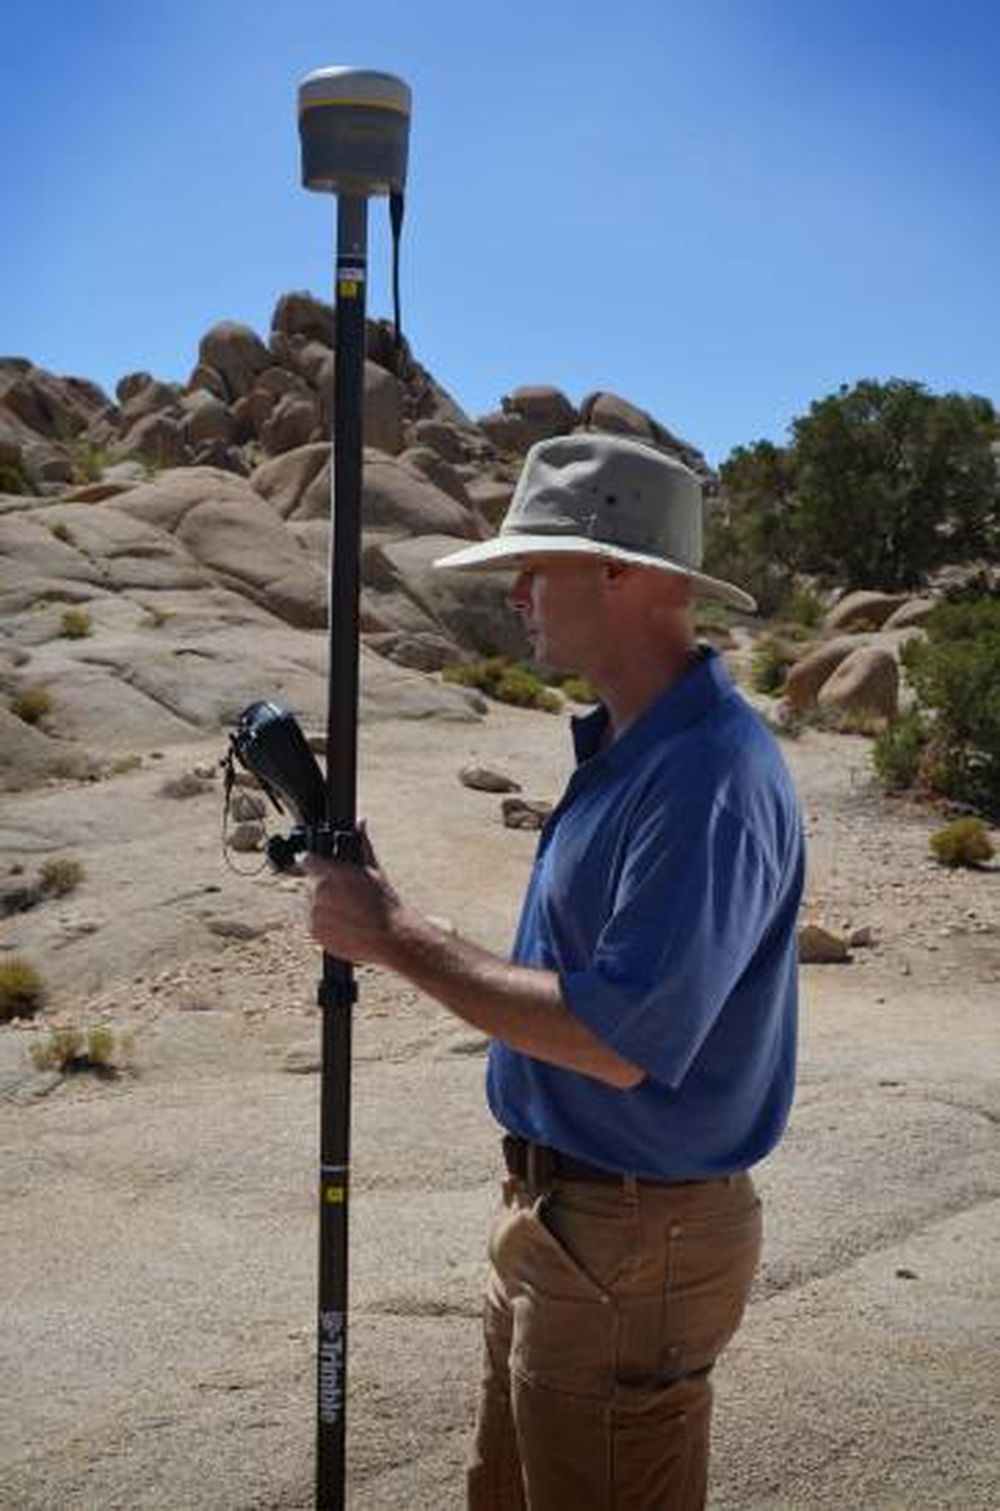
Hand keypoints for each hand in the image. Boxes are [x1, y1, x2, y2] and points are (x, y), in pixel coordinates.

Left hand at [303, 822, 403, 966]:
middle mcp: (317, 893)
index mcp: (330, 873)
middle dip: (322, 884)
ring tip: (346, 909)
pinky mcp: (314, 933)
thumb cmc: (385, 903)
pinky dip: (323, 922)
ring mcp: (313, 915)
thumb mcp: (374, 870)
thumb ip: (362, 844)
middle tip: (343, 892)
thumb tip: (361, 822)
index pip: (307, 859)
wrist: (389, 937)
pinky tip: (343, 921)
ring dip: (321, 904)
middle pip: (310, 883)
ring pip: (310, 903)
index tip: (317, 864)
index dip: (313, 861)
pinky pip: (312, 922)